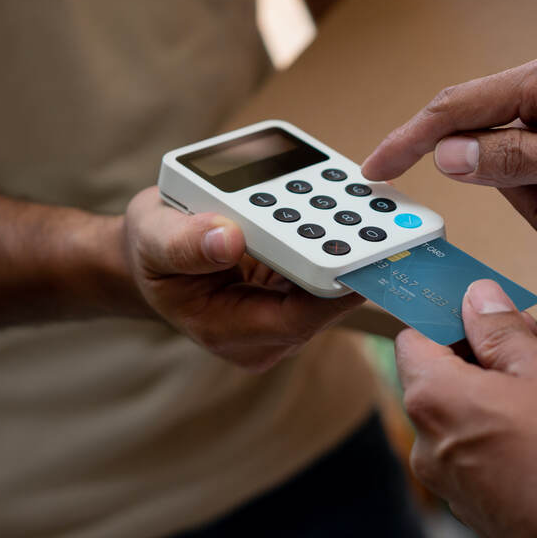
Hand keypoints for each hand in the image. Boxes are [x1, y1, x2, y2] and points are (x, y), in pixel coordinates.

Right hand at [123, 187, 362, 371]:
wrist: (153, 254)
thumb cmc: (150, 250)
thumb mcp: (153, 238)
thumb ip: (185, 242)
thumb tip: (228, 237)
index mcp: (226, 330)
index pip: (294, 319)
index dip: (330, 291)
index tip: (359, 256)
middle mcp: (262, 333)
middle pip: (322, 302)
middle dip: (352, 263)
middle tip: (386, 225)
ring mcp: (281, 313)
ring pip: (331, 284)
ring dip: (353, 247)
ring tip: (382, 209)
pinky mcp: (294, 291)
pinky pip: (325, 266)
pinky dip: (339, 238)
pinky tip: (359, 205)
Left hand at [397, 279, 536, 537]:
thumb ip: (501, 331)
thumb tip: (475, 297)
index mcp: (433, 400)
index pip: (413, 337)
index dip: (449, 316)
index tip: (491, 311)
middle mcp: (427, 445)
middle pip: (434, 378)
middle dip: (477, 354)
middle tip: (532, 344)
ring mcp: (450, 484)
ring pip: (459, 417)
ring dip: (493, 395)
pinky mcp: (477, 511)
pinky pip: (476, 454)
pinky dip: (500, 434)